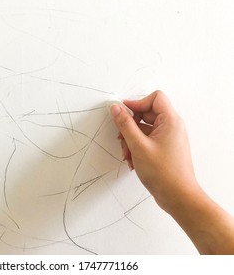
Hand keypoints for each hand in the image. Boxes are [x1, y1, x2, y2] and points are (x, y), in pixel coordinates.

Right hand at [110, 90, 198, 211]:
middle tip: (121, 139)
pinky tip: (132, 160)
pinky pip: (147, 140)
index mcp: (171, 121)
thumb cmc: (163, 173)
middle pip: (146, 114)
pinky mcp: (164, 148)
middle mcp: (172, 127)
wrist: (178, 196)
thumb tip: (116, 108)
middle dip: (130, 126)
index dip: (136, 103)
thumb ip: (125, 125)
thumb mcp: (138, 146)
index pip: (154, 98)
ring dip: (131, 139)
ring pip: (144, 129)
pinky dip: (137, 147)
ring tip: (127, 154)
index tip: (122, 113)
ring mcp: (168, 138)